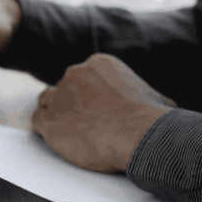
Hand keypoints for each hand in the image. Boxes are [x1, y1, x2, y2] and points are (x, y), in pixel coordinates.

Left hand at [32, 54, 176, 171]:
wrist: (137, 134)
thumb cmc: (150, 118)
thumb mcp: (156, 97)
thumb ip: (148, 96)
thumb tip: (163, 104)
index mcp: (97, 64)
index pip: (82, 76)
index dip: (85, 94)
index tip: (92, 107)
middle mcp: (74, 75)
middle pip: (63, 87)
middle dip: (69, 103)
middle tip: (80, 121)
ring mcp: (59, 97)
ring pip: (46, 101)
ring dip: (53, 113)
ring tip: (65, 129)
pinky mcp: (50, 121)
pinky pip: (38, 121)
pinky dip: (44, 129)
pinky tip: (55, 137)